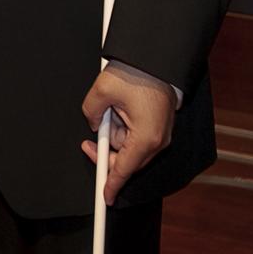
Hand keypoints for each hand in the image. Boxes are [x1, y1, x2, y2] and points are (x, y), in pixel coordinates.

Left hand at [81, 64, 175, 203]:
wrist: (156, 57)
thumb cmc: (136, 73)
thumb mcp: (102, 90)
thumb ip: (91, 112)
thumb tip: (93, 123)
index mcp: (146, 138)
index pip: (125, 168)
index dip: (112, 182)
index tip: (106, 196)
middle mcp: (158, 140)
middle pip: (127, 158)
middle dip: (108, 147)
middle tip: (92, 137)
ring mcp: (161, 133)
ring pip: (130, 144)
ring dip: (116, 130)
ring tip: (113, 106)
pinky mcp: (159, 124)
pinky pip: (137, 132)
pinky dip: (124, 123)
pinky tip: (119, 107)